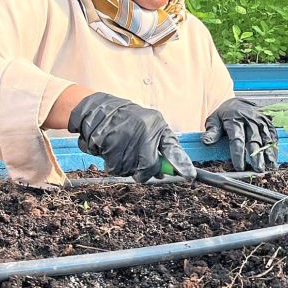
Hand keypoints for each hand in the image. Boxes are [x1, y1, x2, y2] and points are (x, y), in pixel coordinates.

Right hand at [67, 92, 194, 183]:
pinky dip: (114, 165)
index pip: (172, 148)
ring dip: (127, 167)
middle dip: (146, 172)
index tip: (189, 176)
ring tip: (122, 151)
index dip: (181, 164)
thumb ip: (160, 144)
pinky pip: (116, 168)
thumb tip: (169, 169)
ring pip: (132, 170)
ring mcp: (126, 140)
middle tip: (142, 169)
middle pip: (151, 166)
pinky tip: (112, 151)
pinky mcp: (110, 148)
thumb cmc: (127, 120)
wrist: (98, 111)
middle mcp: (143, 132)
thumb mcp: (149, 124)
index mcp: (156, 125)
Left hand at [201, 97, 277, 171]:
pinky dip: (274, 148)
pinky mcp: (267, 122)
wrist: (238, 102)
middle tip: (258, 170)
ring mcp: (260, 120)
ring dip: (268, 153)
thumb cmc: (224, 114)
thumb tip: (206, 142)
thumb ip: (212, 131)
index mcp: (234, 119)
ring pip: (265, 138)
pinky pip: (272, 135)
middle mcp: (249, 119)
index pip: (237, 139)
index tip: (239, 167)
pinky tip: (275, 159)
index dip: (238, 154)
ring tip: (270, 166)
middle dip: (257, 156)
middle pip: (254, 140)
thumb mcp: (214, 119)